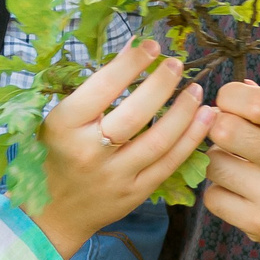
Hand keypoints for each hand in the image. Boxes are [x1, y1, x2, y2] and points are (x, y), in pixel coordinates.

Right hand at [27, 40, 212, 257]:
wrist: (53, 213)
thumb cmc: (57, 154)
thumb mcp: (61, 120)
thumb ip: (94, 91)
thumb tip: (135, 50)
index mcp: (64, 126)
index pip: (102, 88)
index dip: (130, 64)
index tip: (151, 45)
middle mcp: (89, 151)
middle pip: (135, 114)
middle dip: (161, 84)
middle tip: (177, 64)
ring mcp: (114, 176)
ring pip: (158, 140)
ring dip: (184, 111)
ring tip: (196, 89)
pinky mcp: (134, 193)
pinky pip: (169, 163)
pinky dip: (191, 139)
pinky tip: (205, 117)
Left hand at [202, 82, 259, 259]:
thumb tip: (236, 89)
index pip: (255, 102)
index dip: (230, 96)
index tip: (231, 103)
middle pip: (226, 130)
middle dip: (218, 126)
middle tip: (227, 133)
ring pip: (213, 163)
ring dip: (217, 160)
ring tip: (235, 163)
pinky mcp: (259, 225)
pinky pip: (212, 196)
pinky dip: (219, 190)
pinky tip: (238, 189)